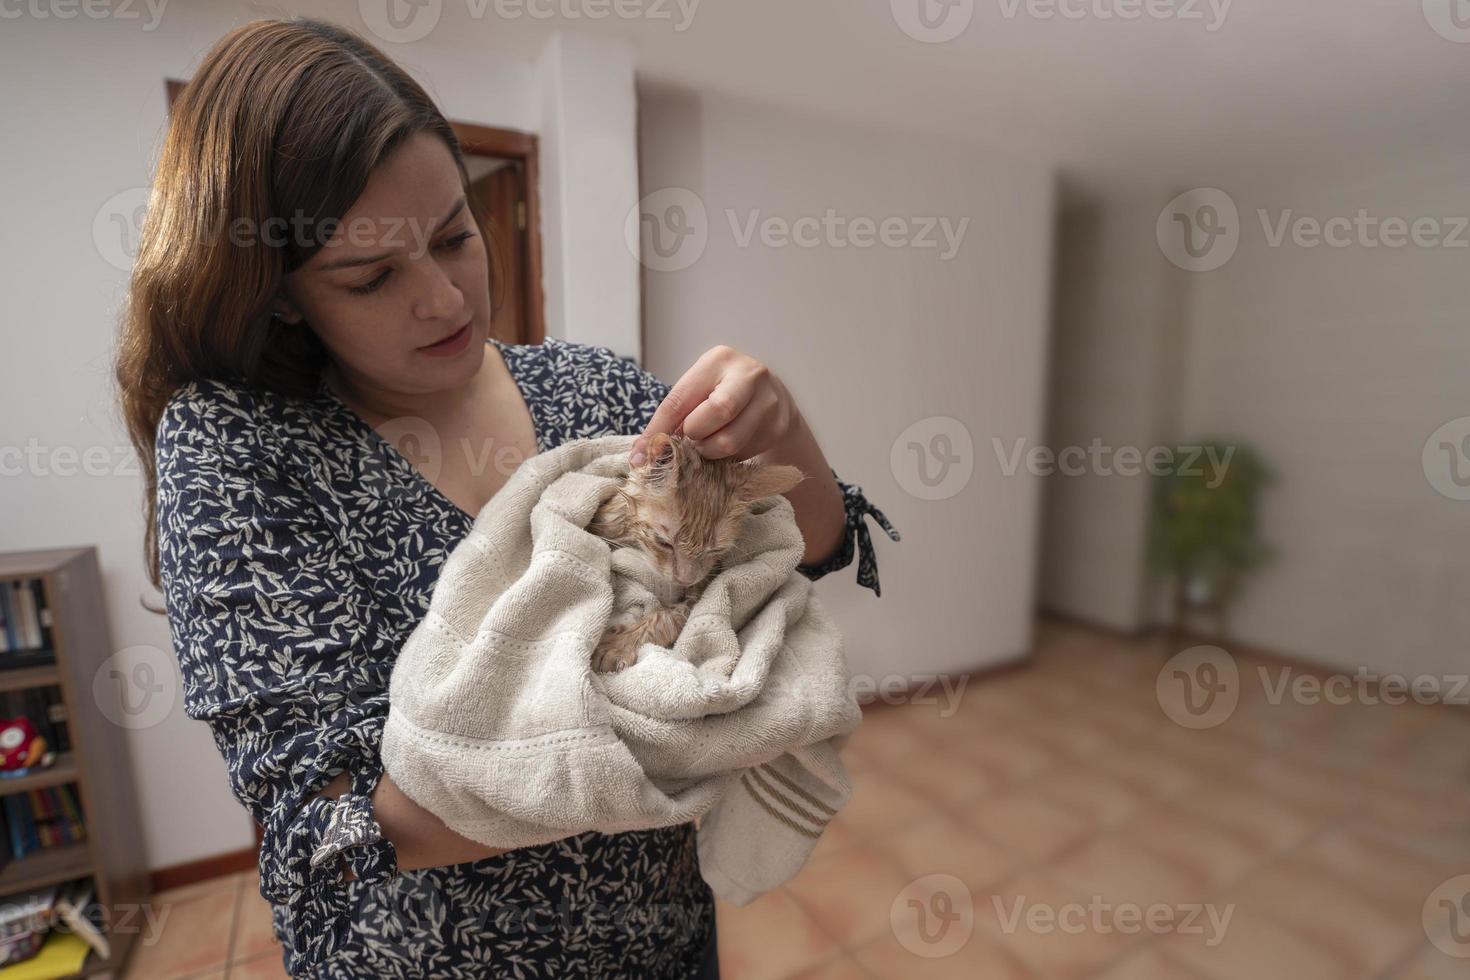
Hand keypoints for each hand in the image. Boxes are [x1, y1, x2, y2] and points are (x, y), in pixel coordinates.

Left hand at [631, 346, 795, 464]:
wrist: (772, 398)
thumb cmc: (723, 393)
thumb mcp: (699, 391)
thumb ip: (674, 416)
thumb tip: (643, 453)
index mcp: (718, 360)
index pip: (680, 398)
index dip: (659, 429)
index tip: (642, 454)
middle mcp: (748, 375)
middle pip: (716, 412)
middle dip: (694, 435)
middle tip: (690, 439)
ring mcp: (768, 401)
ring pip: (729, 441)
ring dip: (709, 451)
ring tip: (706, 444)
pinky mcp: (777, 426)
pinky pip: (743, 453)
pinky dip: (727, 457)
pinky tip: (728, 445)